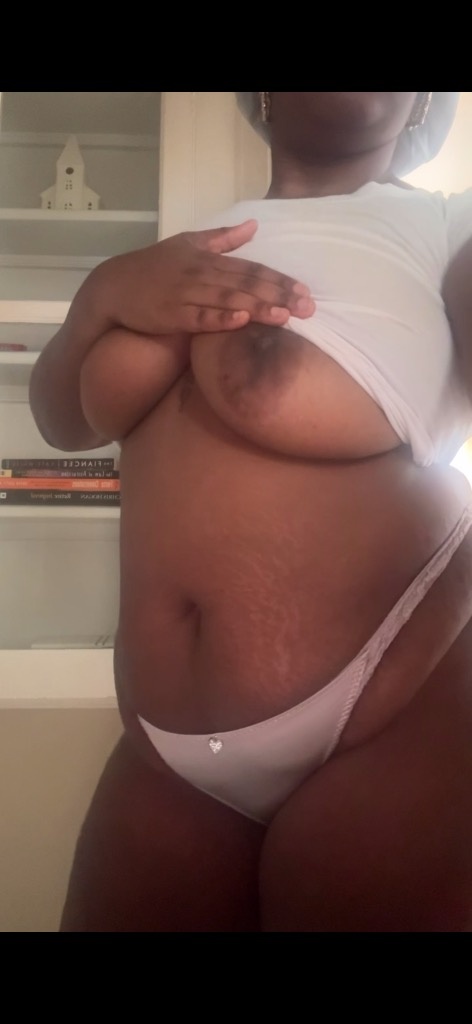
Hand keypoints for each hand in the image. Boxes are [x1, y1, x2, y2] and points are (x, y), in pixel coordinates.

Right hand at [96, 219, 314, 336]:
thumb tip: (254, 225)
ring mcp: (186, 294)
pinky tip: (240, 322)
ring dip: (257, 308)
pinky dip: (219, 320)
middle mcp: (201, 274)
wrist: (112, 287)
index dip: (279, 279)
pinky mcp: (171, 315)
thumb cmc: (152, 268)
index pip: (251, 268)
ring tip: (285, 316)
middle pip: (246, 284)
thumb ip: (222, 238)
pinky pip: (199, 318)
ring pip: (228, 300)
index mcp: (208, 259)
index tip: (306, 291)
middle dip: (278, 295)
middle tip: (309, 308)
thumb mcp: (187, 244)